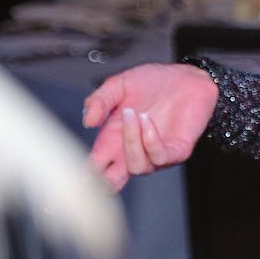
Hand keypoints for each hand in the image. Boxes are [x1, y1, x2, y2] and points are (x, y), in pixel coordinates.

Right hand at [83, 63, 218, 191]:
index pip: (95, 167)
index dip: (84, 176)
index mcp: (113, 140)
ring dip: (131, 141)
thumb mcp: (119, 85)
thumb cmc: (153, 83)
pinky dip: (150, 140)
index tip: (74, 175)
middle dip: (103, 182)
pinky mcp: (176, 151)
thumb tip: (87, 120)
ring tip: (132, 113)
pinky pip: (160, 156)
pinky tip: (146, 120)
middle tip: (96, 169)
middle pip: (114, 181)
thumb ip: (100, 100)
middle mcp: (132, 151)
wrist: (185, 76)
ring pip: (137, 167)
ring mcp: (154, 154)